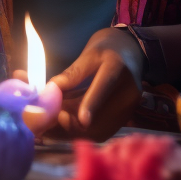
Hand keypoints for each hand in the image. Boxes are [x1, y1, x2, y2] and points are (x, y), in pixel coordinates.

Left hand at [49, 27, 144, 141]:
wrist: (132, 51)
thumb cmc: (108, 48)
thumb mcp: (88, 53)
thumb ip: (72, 72)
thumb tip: (51, 89)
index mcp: (117, 68)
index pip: (104, 87)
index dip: (92, 104)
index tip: (80, 119)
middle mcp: (128, 93)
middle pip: (102, 118)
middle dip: (73, 125)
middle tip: (48, 124)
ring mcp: (128, 108)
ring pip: (100, 130)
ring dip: (74, 131)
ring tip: (51, 127)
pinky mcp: (124, 118)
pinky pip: (101, 130)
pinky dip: (82, 131)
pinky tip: (64, 125)